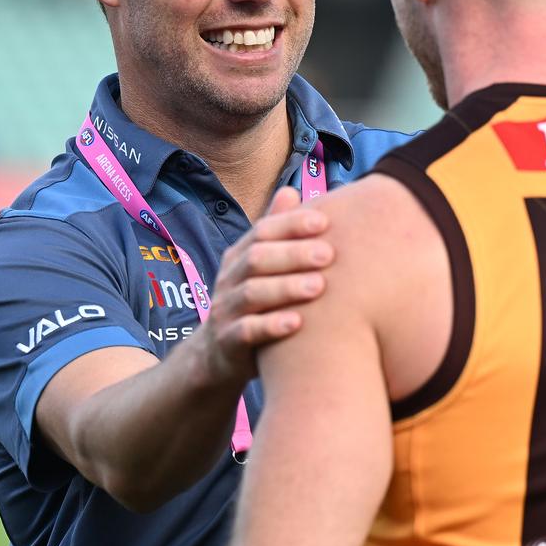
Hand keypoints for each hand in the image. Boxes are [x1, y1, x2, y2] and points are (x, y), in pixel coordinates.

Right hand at [200, 188, 332, 384]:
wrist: (217, 355)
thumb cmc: (253, 304)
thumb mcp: (258, 267)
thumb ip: (274, 232)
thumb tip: (292, 190)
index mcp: (240, 256)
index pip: (262, 231)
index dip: (291, 225)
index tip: (324, 221)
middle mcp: (230, 279)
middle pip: (257, 259)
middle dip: (293, 254)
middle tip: (328, 254)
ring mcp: (226, 310)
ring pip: (252, 294)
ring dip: (286, 288)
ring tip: (319, 286)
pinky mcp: (229, 343)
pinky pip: (246, 332)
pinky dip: (271, 326)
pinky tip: (297, 323)